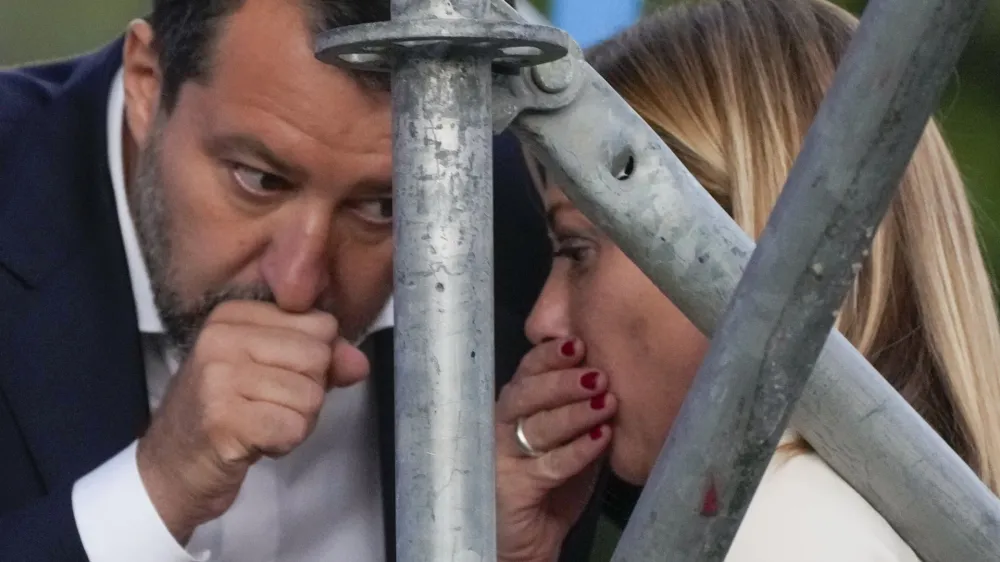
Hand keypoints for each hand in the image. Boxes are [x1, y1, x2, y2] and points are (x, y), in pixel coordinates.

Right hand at [136, 301, 369, 542]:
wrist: (170, 469)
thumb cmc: (227, 415)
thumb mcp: (273, 372)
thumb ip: (322, 360)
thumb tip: (359, 362)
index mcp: (234, 315)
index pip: (321, 325)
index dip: (315, 362)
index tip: (277, 378)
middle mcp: (222, 337)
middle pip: (319, 358)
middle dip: (308, 394)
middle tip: (268, 408)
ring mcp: (218, 377)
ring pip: (311, 396)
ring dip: (296, 422)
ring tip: (258, 424)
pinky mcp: (223, 419)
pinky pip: (294, 427)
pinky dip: (284, 443)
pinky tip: (254, 443)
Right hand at [496, 338, 615, 561]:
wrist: (531, 538)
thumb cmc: (552, 481)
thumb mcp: (569, 438)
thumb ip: (581, 408)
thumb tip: (615, 373)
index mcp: (517, 405)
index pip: (527, 371)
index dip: (550, 355)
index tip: (579, 344)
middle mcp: (503, 425)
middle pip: (527, 393)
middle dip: (562, 381)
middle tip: (598, 375)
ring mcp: (504, 456)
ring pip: (537, 426)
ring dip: (574, 413)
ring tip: (606, 403)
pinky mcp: (513, 487)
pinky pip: (547, 464)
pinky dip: (577, 451)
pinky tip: (601, 438)